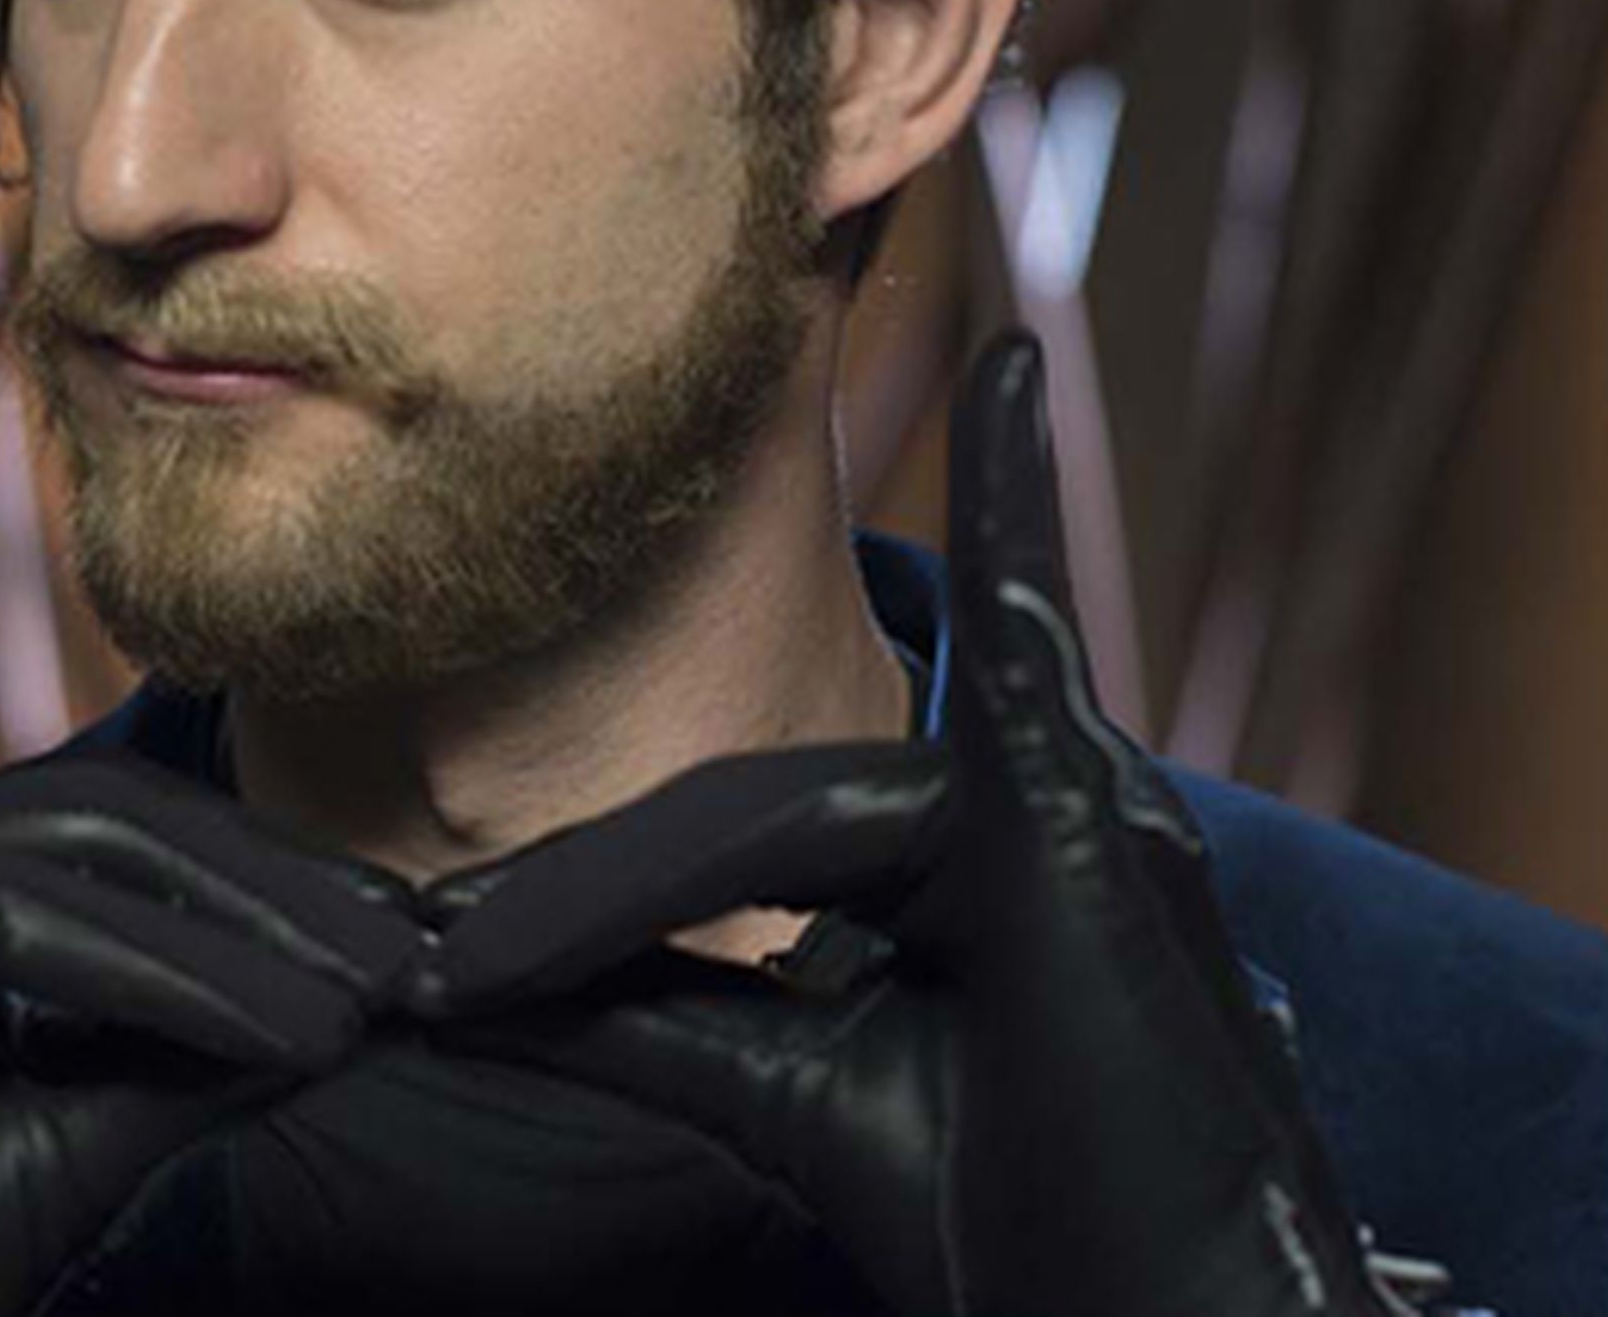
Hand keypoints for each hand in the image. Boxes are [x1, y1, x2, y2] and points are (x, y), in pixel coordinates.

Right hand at [0, 497, 420, 1316]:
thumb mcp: (64, 1151)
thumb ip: (181, 1065)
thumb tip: (347, 1007)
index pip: (124, 855)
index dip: (276, 895)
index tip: (420, 966)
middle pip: (100, 834)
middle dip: (276, 906)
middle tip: (417, 983)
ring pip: (32, 872)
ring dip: (208, 949)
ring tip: (345, 1020)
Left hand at [415, 334, 1399, 1316]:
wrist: (1172, 1311)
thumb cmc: (1027, 1215)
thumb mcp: (798, 1097)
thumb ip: (662, 1021)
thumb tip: (474, 983)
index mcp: (953, 870)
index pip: (736, 848)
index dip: (589, 910)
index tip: (442, 975)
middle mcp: (1016, 806)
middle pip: (749, 824)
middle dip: (592, 906)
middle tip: (435, 979)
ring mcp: (1063, 802)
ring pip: (795, 816)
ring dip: (628, 897)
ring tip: (475, 964)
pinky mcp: (1090, 815)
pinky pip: (1032, 643)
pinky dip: (1019, 500)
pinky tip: (1011, 383)